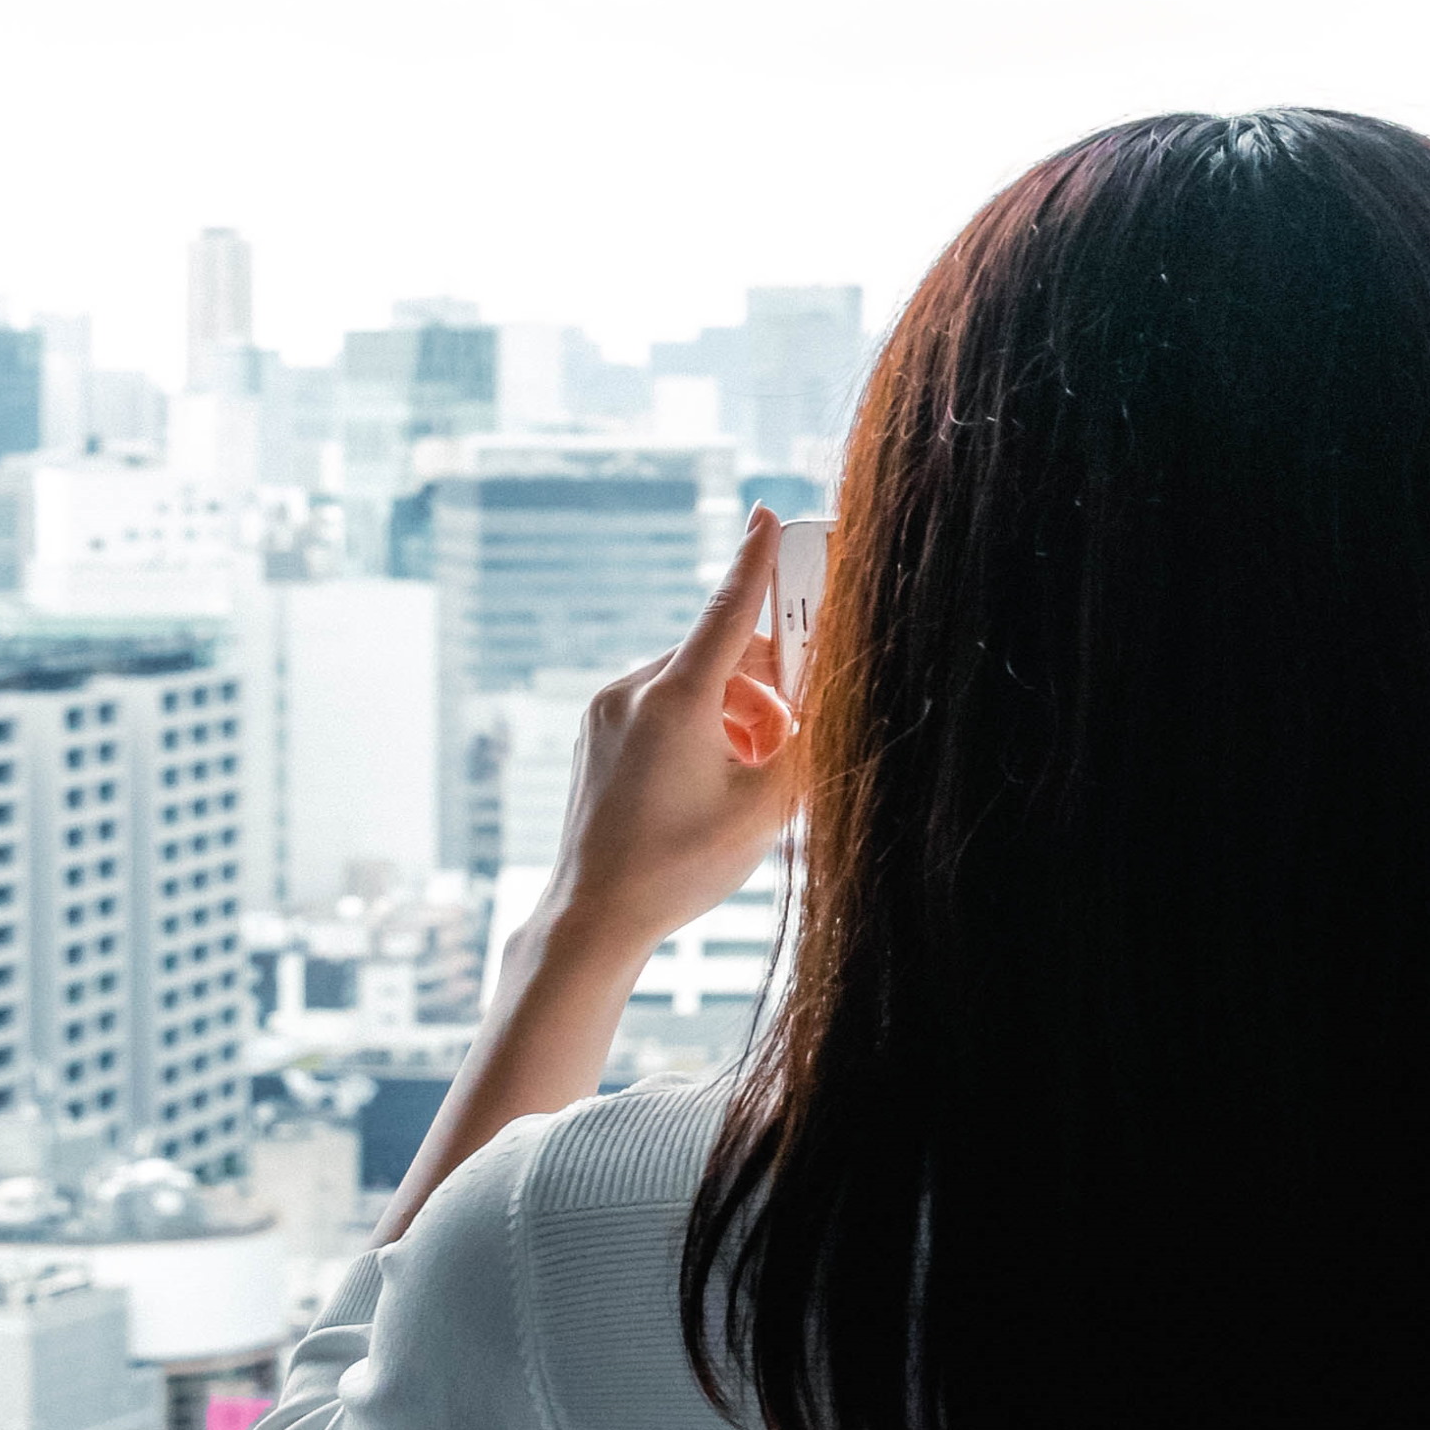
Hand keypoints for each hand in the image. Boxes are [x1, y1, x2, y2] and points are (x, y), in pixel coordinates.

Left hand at [533, 502, 803, 956]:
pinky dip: (704, 725)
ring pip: (696, 685)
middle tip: (806, 728)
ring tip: (761, 771)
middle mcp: (634, 691)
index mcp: (675, 698)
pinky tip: (722, 775)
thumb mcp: (766, 810)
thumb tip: (836, 710)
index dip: (756, 560)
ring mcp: (609, 711)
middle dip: (771, 685)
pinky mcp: (598, 733)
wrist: (592, 917)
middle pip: (723, 656)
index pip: (728, 609)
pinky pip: (664, 706)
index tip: (767, 513)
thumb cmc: (679, 866)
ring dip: (741, 712)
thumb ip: (808, 748)